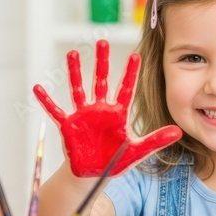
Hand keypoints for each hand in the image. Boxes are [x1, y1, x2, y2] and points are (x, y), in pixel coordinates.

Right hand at [33, 39, 181, 176]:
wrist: (93, 174)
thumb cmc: (114, 161)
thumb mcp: (137, 151)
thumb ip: (156, 140)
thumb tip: (179, 131)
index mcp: (117, 114)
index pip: (126, 89)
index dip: (130, 74)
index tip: (136, 56)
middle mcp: (100, 110)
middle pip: (101, 81)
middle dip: (102, 61)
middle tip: (103, 41)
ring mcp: (83, 115)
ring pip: (78, 89)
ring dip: (75, 72)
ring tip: (73, 53)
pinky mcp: (68, 125)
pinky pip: (55, 110)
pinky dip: (46, 100)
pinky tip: (37, 88)